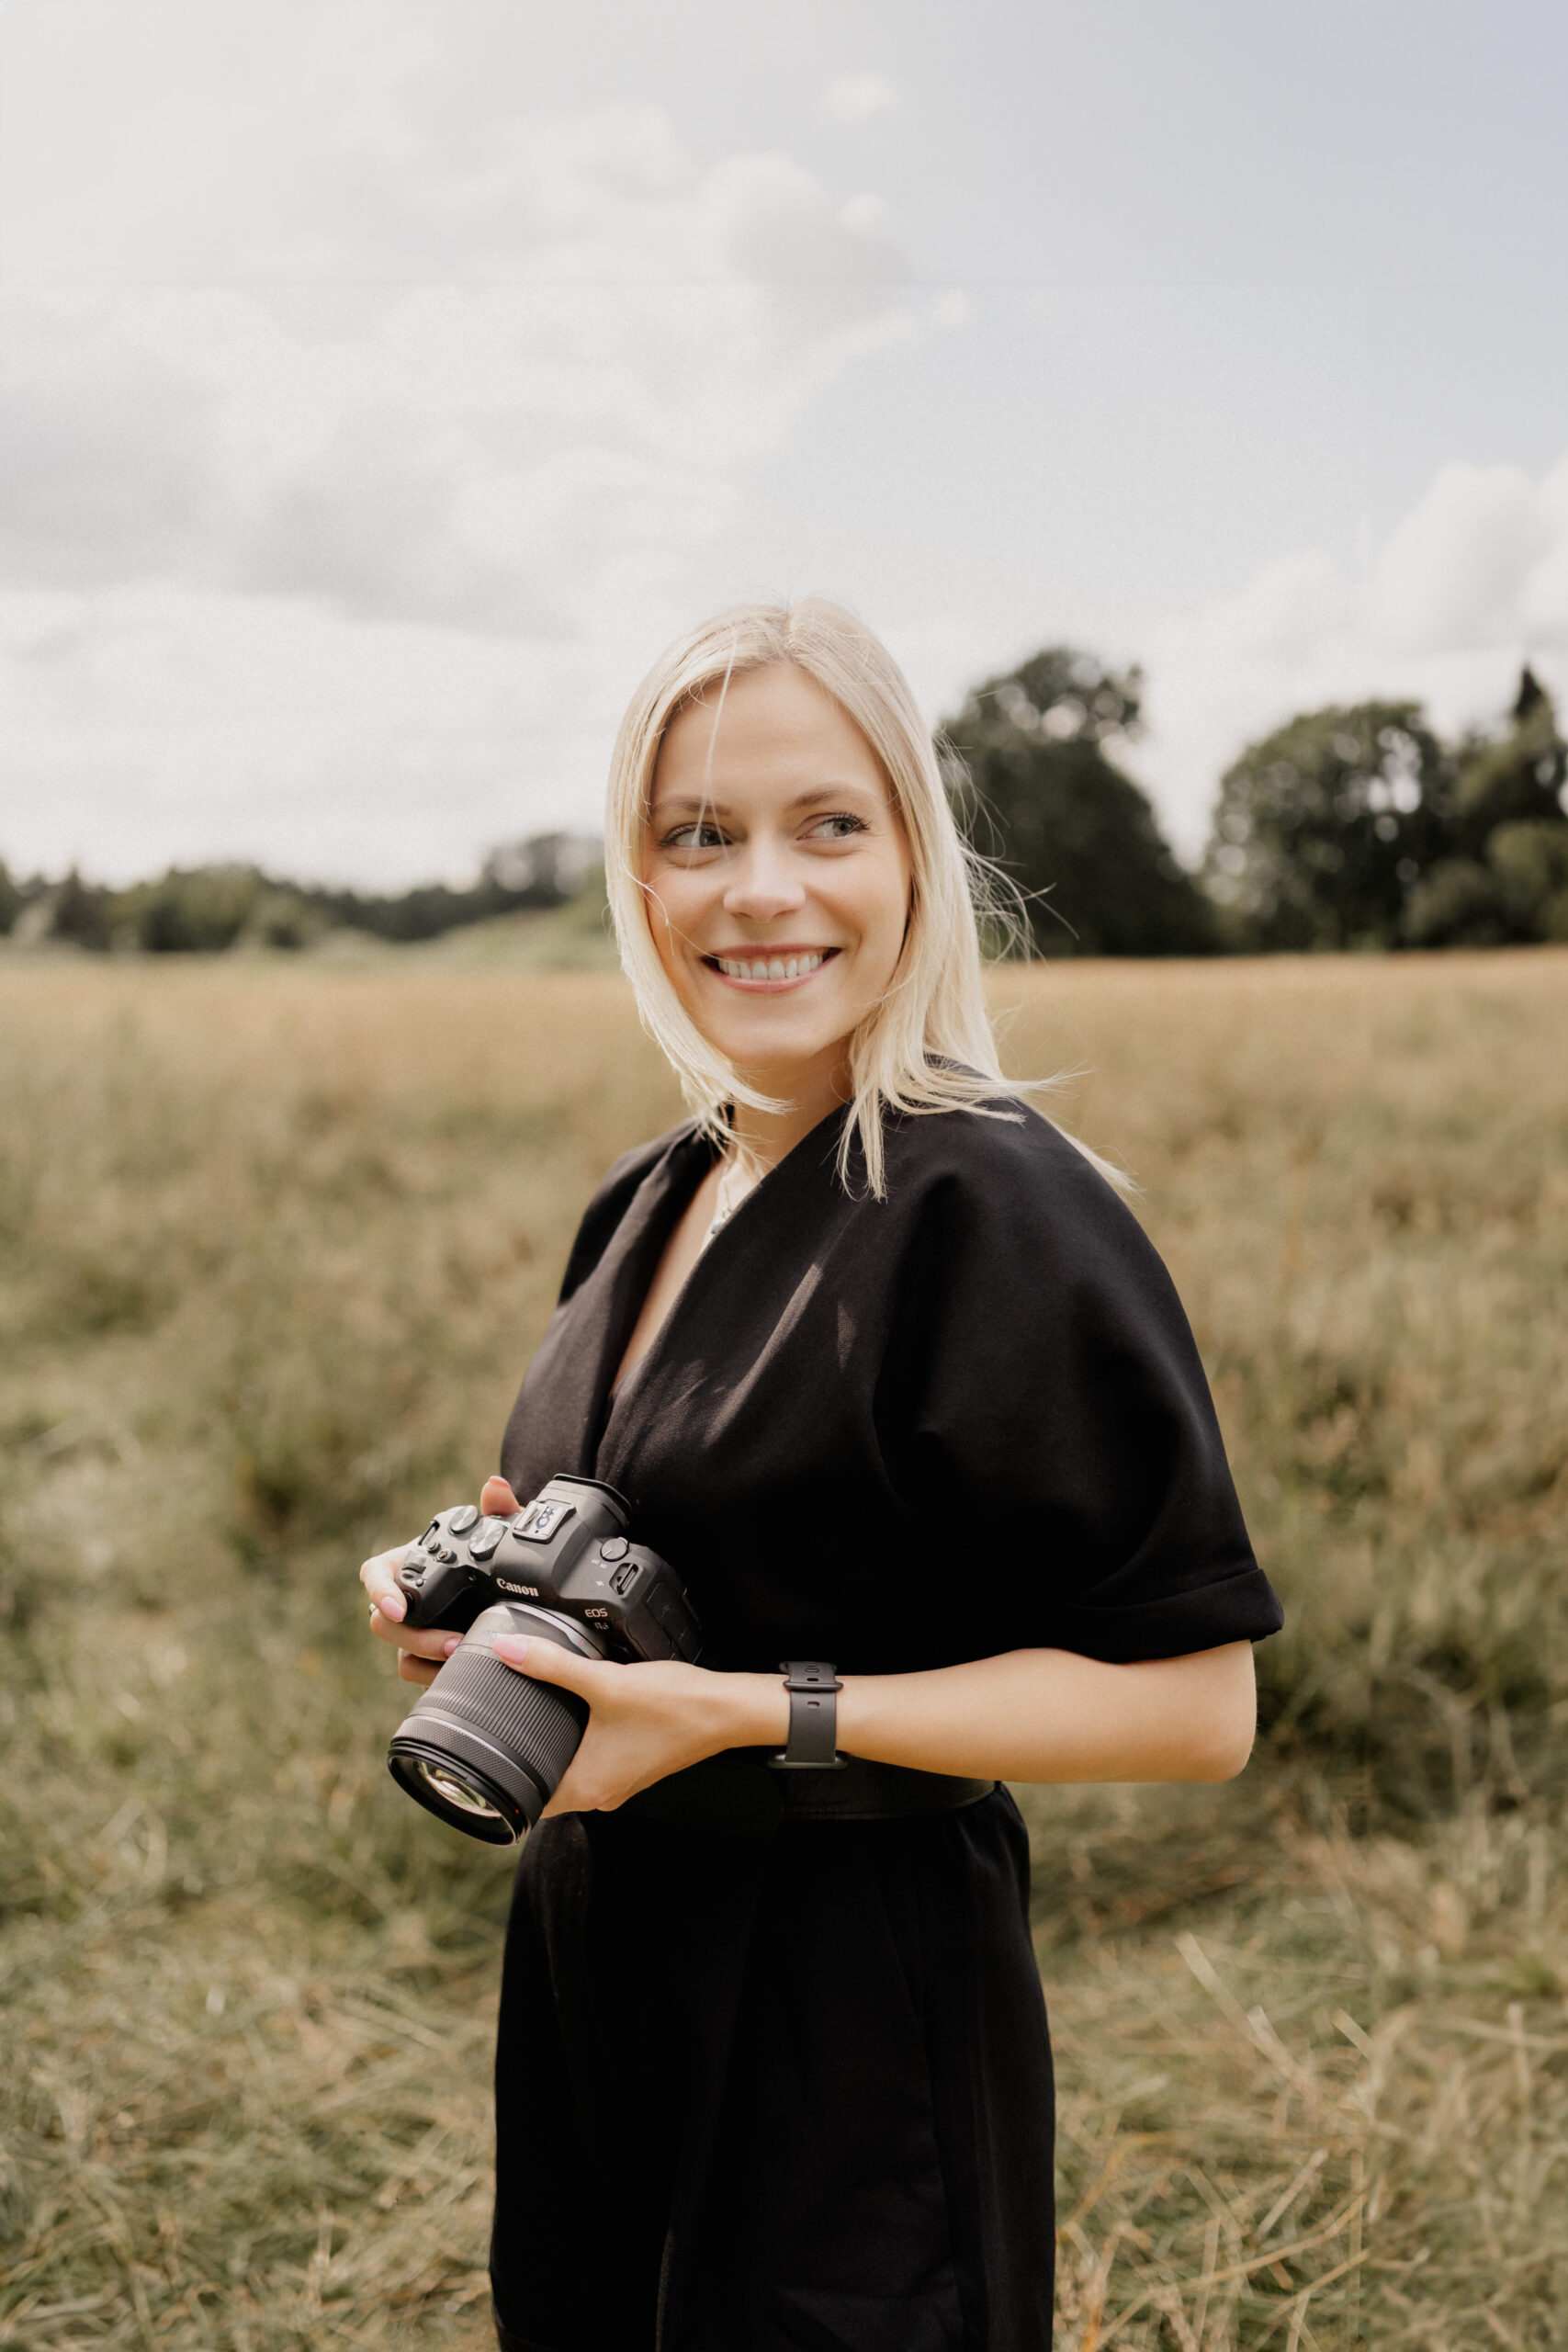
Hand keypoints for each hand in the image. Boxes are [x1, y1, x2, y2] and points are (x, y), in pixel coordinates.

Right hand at [358, 1473, 523, 1687]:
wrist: (510, 1589)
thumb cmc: (493, 1555)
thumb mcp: (500, 1533)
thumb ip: (498, 1509)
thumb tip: (495, 1486)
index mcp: (408, 1564)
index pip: (373, 1574)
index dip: (380, 1590)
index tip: (400, 1609)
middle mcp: (402, 1598)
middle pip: (383, 1623)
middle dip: (416, 1637)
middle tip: (455, 1641)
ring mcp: (411, 1631)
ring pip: (400, 1653)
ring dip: (428, 1658)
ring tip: (465, 1656)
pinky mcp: (425, 1657)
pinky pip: (416, 1672)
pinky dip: (436, 1675)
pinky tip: (465, 1672)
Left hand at [491, 1635, 787, 1816]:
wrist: (726, 1710)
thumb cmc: (674, 1706)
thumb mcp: (606, 1681)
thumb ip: (553, 1665)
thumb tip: (508, 1651)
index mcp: (587, 1785)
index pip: (527, 1801)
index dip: (501, 1783)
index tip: (481, 1760)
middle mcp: (601, 1793)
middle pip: (546, 1785)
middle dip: (524, 1760)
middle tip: (501, 1730)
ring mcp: (619, 1783)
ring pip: (570, 1773)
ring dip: (554, 1752)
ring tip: (533, 1720)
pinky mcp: (633, 1767)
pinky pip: (593, 1764)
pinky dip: (579, 1747)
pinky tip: (579, 1718)